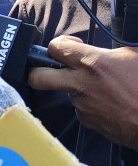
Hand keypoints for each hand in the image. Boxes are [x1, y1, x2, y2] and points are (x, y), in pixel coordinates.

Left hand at [28, 36, 137, 150]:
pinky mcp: (88, 122)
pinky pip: (82, 109)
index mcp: (93, 63)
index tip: (70, 46)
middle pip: (38, 77)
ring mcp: (82, 105)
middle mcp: (81, 84)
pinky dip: (91, 105)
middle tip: (48, 69)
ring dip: (78, 89)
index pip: (55, 46)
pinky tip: (110, 103)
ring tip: (104, 89)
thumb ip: (112, 51)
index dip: (60, 44)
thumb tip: (102, 48)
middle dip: (37, 72)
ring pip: (67, 93)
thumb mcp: (134, 56)